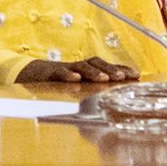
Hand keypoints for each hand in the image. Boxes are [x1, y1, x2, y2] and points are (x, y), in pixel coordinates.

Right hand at [20, 57, 138, 85]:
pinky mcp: (50, 74)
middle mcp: (78, 67)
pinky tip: (75, 79)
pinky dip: (67, 75)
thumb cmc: (59, 83)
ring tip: (104, 78)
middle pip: (97, 63)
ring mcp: (65, 69)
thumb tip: (115, 103)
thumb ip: (93, 91)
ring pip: (81, 66)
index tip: (136, 75)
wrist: (30, 74)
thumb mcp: (78, 86)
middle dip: (111, 69)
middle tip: (122, 77)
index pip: (107, 67)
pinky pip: (59, 72)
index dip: (121, 69)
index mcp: (87, 70)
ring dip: (93, 71)